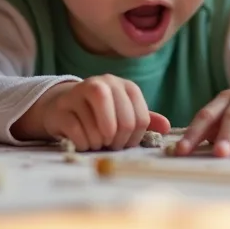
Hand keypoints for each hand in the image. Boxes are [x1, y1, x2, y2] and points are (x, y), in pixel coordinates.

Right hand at [40, 75, 169, 150]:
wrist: (62, 106)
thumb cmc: (98, 113)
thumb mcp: (123, 112)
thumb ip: (144, 119)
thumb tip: (167, 126)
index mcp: (123, 86)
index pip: (140, 119)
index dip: (135, 138)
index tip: (126, 143)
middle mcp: (103, 84)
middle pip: (123, 124)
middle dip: (118, 142)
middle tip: (110, 144)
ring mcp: (80, 93)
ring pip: (101, 131)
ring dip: (99, 144)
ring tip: (95, 141)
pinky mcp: (62, 106)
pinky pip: (79, 133)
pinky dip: (83, 144)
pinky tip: (81, 140)